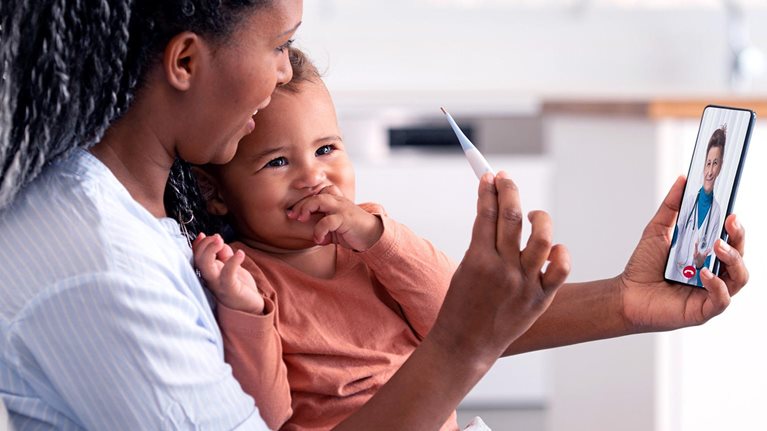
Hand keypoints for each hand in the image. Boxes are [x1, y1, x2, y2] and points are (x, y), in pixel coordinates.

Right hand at [192, 233, 263, 313]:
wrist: (252, 307)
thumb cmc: (240, 287)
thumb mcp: (231, 267)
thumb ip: (224, 255)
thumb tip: (220, 241)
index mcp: (210, 273)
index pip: (197, 257)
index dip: (198, 245)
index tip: (204, 235)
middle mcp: (210, 279)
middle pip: (198, 261)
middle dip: (204, 245)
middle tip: (217, 237)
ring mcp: (218, 285)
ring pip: (206, 268)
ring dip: (210, 251)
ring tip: (221, 241)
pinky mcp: (230, 290)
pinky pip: (227, 274)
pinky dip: (233, 261)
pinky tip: (241, 254)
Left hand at [286, 185, 383, 250]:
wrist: (373, 236)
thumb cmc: (353, 231)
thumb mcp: (335, 227)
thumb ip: (324, 226)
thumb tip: (311, 234)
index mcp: (335, 201)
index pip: (317, 193)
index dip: (303, 201)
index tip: (293, 213)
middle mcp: (338, 201)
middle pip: (315, 195)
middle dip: (301, 205)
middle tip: (293, 216)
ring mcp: (342, 208)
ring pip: (320, 200)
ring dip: (307, 209)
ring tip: (301, 220)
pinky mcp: (346, 219)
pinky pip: (328, 221)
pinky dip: (319, 230)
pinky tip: (319, 240)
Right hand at [430, 171, 569, 357]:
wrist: (466, 344)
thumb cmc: (461, 304)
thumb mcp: (464, 269)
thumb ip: (482, 243)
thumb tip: (496, 210)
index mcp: (477, 260)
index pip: (486, 213)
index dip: (488, 190)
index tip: (489, 176)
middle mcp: (503, 270)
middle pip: (511, 217)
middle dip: (509, 190)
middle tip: (506, 179)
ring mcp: (524, 284)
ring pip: (541, 237)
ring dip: (539, 217)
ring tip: (533, 215)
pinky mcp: (541, 298)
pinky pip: (561, 268)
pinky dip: (560, 252)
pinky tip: (551, 248)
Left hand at [619, 176, 748, 331]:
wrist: (625, 295)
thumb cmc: (643, 268)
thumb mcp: (657, 231)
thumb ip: (672, 207)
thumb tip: (683, 180)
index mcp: (706, 255)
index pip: (731, 239)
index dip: (735, 227)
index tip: (731, 213)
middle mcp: (714, 273)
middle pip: (740, 256)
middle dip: (738, 238)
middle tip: (729, 224)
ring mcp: (711, 292)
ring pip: (739, 277)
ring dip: (732, 259)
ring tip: (716, 247)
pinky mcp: (704, 310)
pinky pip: (721, 299)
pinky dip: (717, 285)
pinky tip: (705, 274)